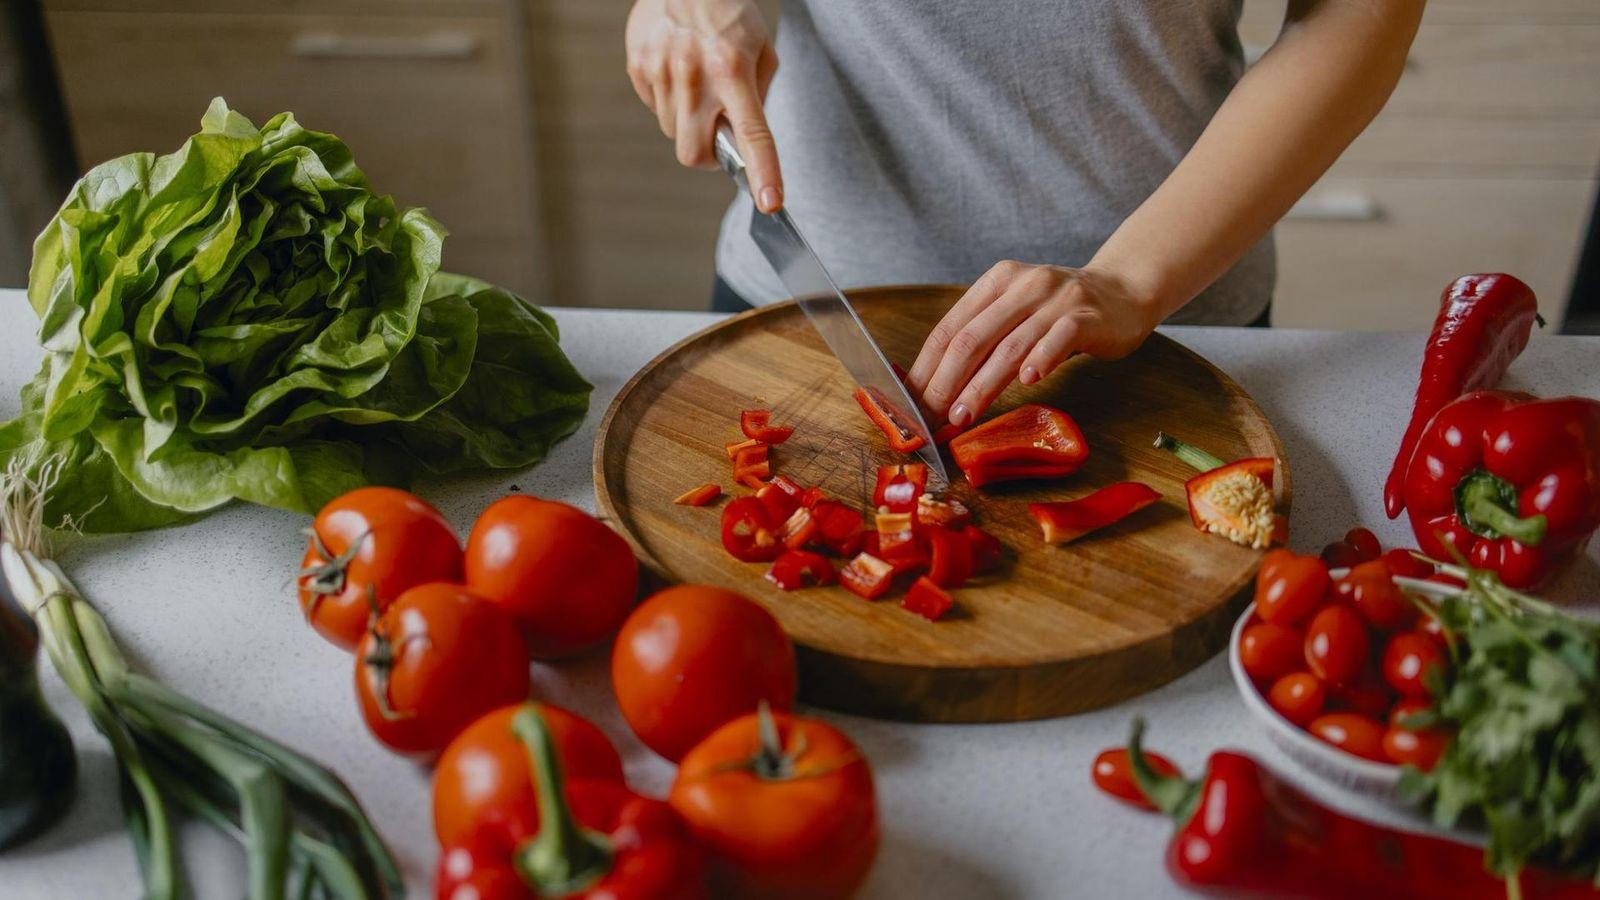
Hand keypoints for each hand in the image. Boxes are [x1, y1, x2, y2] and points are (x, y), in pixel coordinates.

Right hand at [625, 0, 783, 211]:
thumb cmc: (728, 11)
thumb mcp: (761, 49)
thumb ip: (757, 96)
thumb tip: (743, 139)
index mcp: (733, 69)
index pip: (751, 133)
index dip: (762, 171)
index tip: (769, 202)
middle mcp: (694, 74)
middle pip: (693, 152)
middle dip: (706, 156)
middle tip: (717, 135)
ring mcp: (661, 71)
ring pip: (671, 132)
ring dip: (686, 122)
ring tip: (697, 83)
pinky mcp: (638, 66)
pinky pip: (653, 107)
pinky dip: (667, 100)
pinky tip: (677, 70)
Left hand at [905, 261, 1158, 426]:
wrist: (1124, 291)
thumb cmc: (1060, 312)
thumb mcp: (1017, 315)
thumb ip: (985, 341)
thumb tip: (938, 391)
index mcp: (995, 283)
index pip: (949, 328)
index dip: (926, 369)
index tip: (911, 404)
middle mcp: (1021, 285)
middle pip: (972, 339)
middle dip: (945, 383)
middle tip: (930, 419)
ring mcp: (1055, 298)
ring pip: (1009, 346)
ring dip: (982, 385)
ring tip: (962, 416)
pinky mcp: (1086, 315)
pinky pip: (1058, 338)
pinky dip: (1041, 359)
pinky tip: (1027, 382)